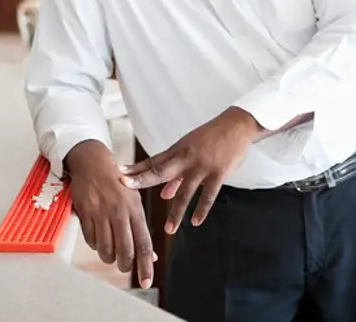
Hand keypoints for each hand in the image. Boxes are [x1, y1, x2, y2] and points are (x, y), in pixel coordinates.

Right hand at [65, 140, 156, 288]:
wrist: (93, 163)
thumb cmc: (117, 184)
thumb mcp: (133, 202)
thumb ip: (140, 229)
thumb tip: (151, 256)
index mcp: (135, 209)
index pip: (143, 243)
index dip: (146, 265)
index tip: (146, 281)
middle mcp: (120, 212)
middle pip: (124, 251)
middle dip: (125, 265)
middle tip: (124, 265)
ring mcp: (102, 213)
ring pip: (106, 250)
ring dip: (108, 257)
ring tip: (110, 251)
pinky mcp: (86, 213)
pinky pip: (91, 241)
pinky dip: (95, 244)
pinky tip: (98, 235)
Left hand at [120, 107, 260, 234]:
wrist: (236, 126)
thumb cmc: (211, 137)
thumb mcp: (190, 148)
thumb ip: (176, 172)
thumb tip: (163, 193)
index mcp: (178, 151)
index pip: (152, 162)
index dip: (135, 170)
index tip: (118, 176)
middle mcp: (186, 158)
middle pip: (160, 173)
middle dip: (142, 182)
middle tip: (127, 195)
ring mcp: (202, 167)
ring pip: (185, 192)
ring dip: (176, 212)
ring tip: (168, 230)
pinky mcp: (218, 173)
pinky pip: (208, 195)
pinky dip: (202, 209)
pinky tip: (195, 222)